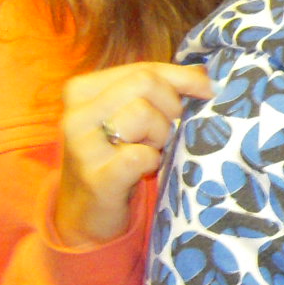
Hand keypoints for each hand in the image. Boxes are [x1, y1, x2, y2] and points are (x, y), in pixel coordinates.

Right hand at [54, 62, 213, 249]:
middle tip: (166, 131)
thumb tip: (205, 72)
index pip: (142, 69)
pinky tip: (144, 169)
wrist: (85, 215)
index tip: (207, 88)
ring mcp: (83, 147)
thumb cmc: (115, 158)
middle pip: (145, 84)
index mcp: (81, 91)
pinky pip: (142, 155)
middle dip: (170, 107)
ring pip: (144, 114)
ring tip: (150, 150)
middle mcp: (76, 114)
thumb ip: (157, 89)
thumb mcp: (128, 115)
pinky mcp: (97, 177)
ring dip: (161, 135)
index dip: (181, 77)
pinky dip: (153, 161)